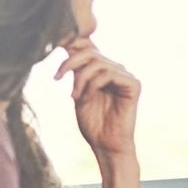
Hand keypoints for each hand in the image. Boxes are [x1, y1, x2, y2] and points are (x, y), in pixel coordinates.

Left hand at [56, 37, 140, 160]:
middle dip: (70, 62)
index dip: (71, 41)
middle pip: (90, 51)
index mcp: (102, 69)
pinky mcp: (133, 84)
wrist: (105, 146)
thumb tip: (65, 44)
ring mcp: (125, 76)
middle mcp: (115, 69)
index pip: (88, 45)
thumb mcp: (77, 92)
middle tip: (57, 77)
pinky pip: (109, 73)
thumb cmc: (92, 123)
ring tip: (74, 96)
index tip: (54, 47)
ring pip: (97, 62)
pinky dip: (93, 84)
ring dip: (80, 78)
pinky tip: (86, 98)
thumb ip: (75, 71)